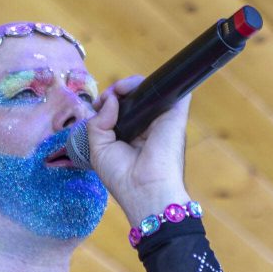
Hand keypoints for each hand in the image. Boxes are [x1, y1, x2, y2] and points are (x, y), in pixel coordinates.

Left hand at [84, 76, 191, 224]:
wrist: (145, 190)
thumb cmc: (121, 176)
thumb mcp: (98, 149)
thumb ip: (97, 123)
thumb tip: (109, 99)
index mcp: (130, 136)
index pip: (120, 111)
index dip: (107, 103)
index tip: (97, 105)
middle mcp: (146, 126)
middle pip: (134, 98)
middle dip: (117, 92)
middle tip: (105, 97)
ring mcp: (161, 119)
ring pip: (149, 90)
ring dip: (131, 84)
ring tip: (117, 91)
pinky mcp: (175, 114)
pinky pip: (170, 89)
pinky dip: (154, 82)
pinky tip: (134, 87)